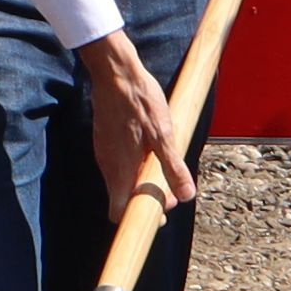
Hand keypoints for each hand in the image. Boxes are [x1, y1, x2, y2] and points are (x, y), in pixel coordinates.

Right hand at [80, 31, 199, 221]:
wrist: (116, 73)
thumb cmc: (141, 102)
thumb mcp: (164, 135)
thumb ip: (173, 168)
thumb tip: (185, 196)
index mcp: (121, 170)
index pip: (119, 212)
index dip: (139, 218)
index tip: (160, 211)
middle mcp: (108, 166)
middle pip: (122, 199)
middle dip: (146, 199)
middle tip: (170, 190)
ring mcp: (104, 153)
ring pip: (121, 181)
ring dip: (142, 182)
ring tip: (163, 168)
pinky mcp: (104, 142)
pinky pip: (118, 166)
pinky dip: (134, 168)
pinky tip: (150, 152)